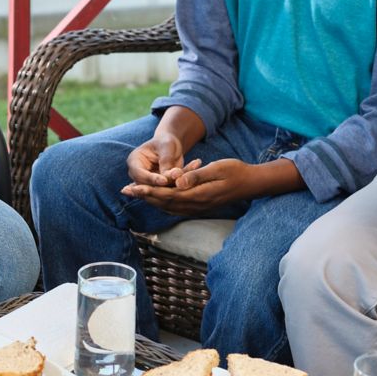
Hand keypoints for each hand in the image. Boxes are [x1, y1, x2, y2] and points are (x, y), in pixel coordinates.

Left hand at [122, 158, 252, 215]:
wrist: (250, 183)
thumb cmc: (235, 171)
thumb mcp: (216, 169)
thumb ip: (196, 176)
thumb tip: (177, 182)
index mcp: (198, 195)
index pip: (167, 195)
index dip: (148, 192)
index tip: (133, 187)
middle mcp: (195, 204)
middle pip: (164, 203)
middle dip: (144, 196)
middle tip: (125, 191)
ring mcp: (198, 207)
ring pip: (169, 206)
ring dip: (151, 200)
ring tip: (136, 194)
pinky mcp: (200, 205)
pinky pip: (177, 206)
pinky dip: (163, 202)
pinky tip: (157, 199)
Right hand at [125, 133, 195, 186]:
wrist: (171, 146)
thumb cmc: (166, 142)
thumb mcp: (166, 147)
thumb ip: (166, 161)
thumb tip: (168, 176)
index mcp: (134, 161)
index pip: (139, 174)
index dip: (151, 179)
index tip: (164, 181)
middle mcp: (138, 174)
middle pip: (146, 186)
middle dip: (163, 186)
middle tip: (178, 183)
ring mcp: (147, 183)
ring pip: (158, 192)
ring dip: (172, 188)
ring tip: (185, 180)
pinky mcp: (158, 188)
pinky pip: (167, 191)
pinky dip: (179, 188)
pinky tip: (188, 182)